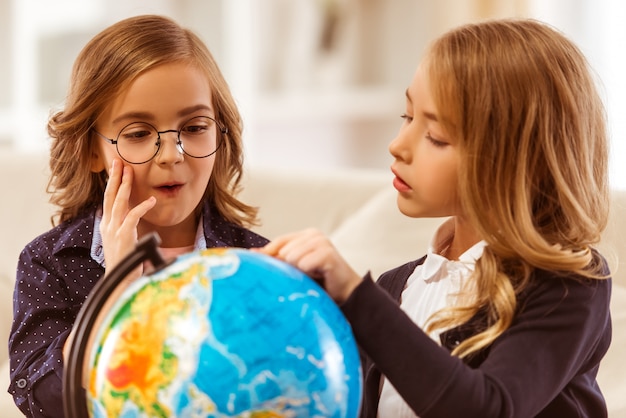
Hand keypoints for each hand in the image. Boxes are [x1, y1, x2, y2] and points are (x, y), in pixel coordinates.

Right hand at [100, 159, 155, 277]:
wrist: (118, 279)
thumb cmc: (124, 261)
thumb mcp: (121, 240)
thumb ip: (124, 227)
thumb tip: (131, 217)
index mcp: (107, 225)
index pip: (109, 199)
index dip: (112, 183)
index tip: (116, 169)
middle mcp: (108, 225)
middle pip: (110, 196)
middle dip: (114, 177)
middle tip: (118, 162)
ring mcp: (114, 230)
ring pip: (119, 202)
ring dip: (125, 185)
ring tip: (130, 172)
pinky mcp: (124, 236)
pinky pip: (133, 217)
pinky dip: (142, 207)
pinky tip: (151, 200)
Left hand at [260, 228, 362, 302]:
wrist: (346, 293)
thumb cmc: (319, 281)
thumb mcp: (296, 267)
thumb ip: (278, 258)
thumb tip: (252, 253)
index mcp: (305, 235)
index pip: (278, 242)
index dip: (269, 255)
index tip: (261, 267)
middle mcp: (314, 234)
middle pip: (283, 251)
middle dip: (289, 267)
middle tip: (304, 276)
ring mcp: (322, 242)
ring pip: (291, 257)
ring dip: (300, 272)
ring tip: (313, 276)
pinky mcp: (328, 253)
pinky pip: (303, 264)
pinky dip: (307, 274)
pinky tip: (319, 277)